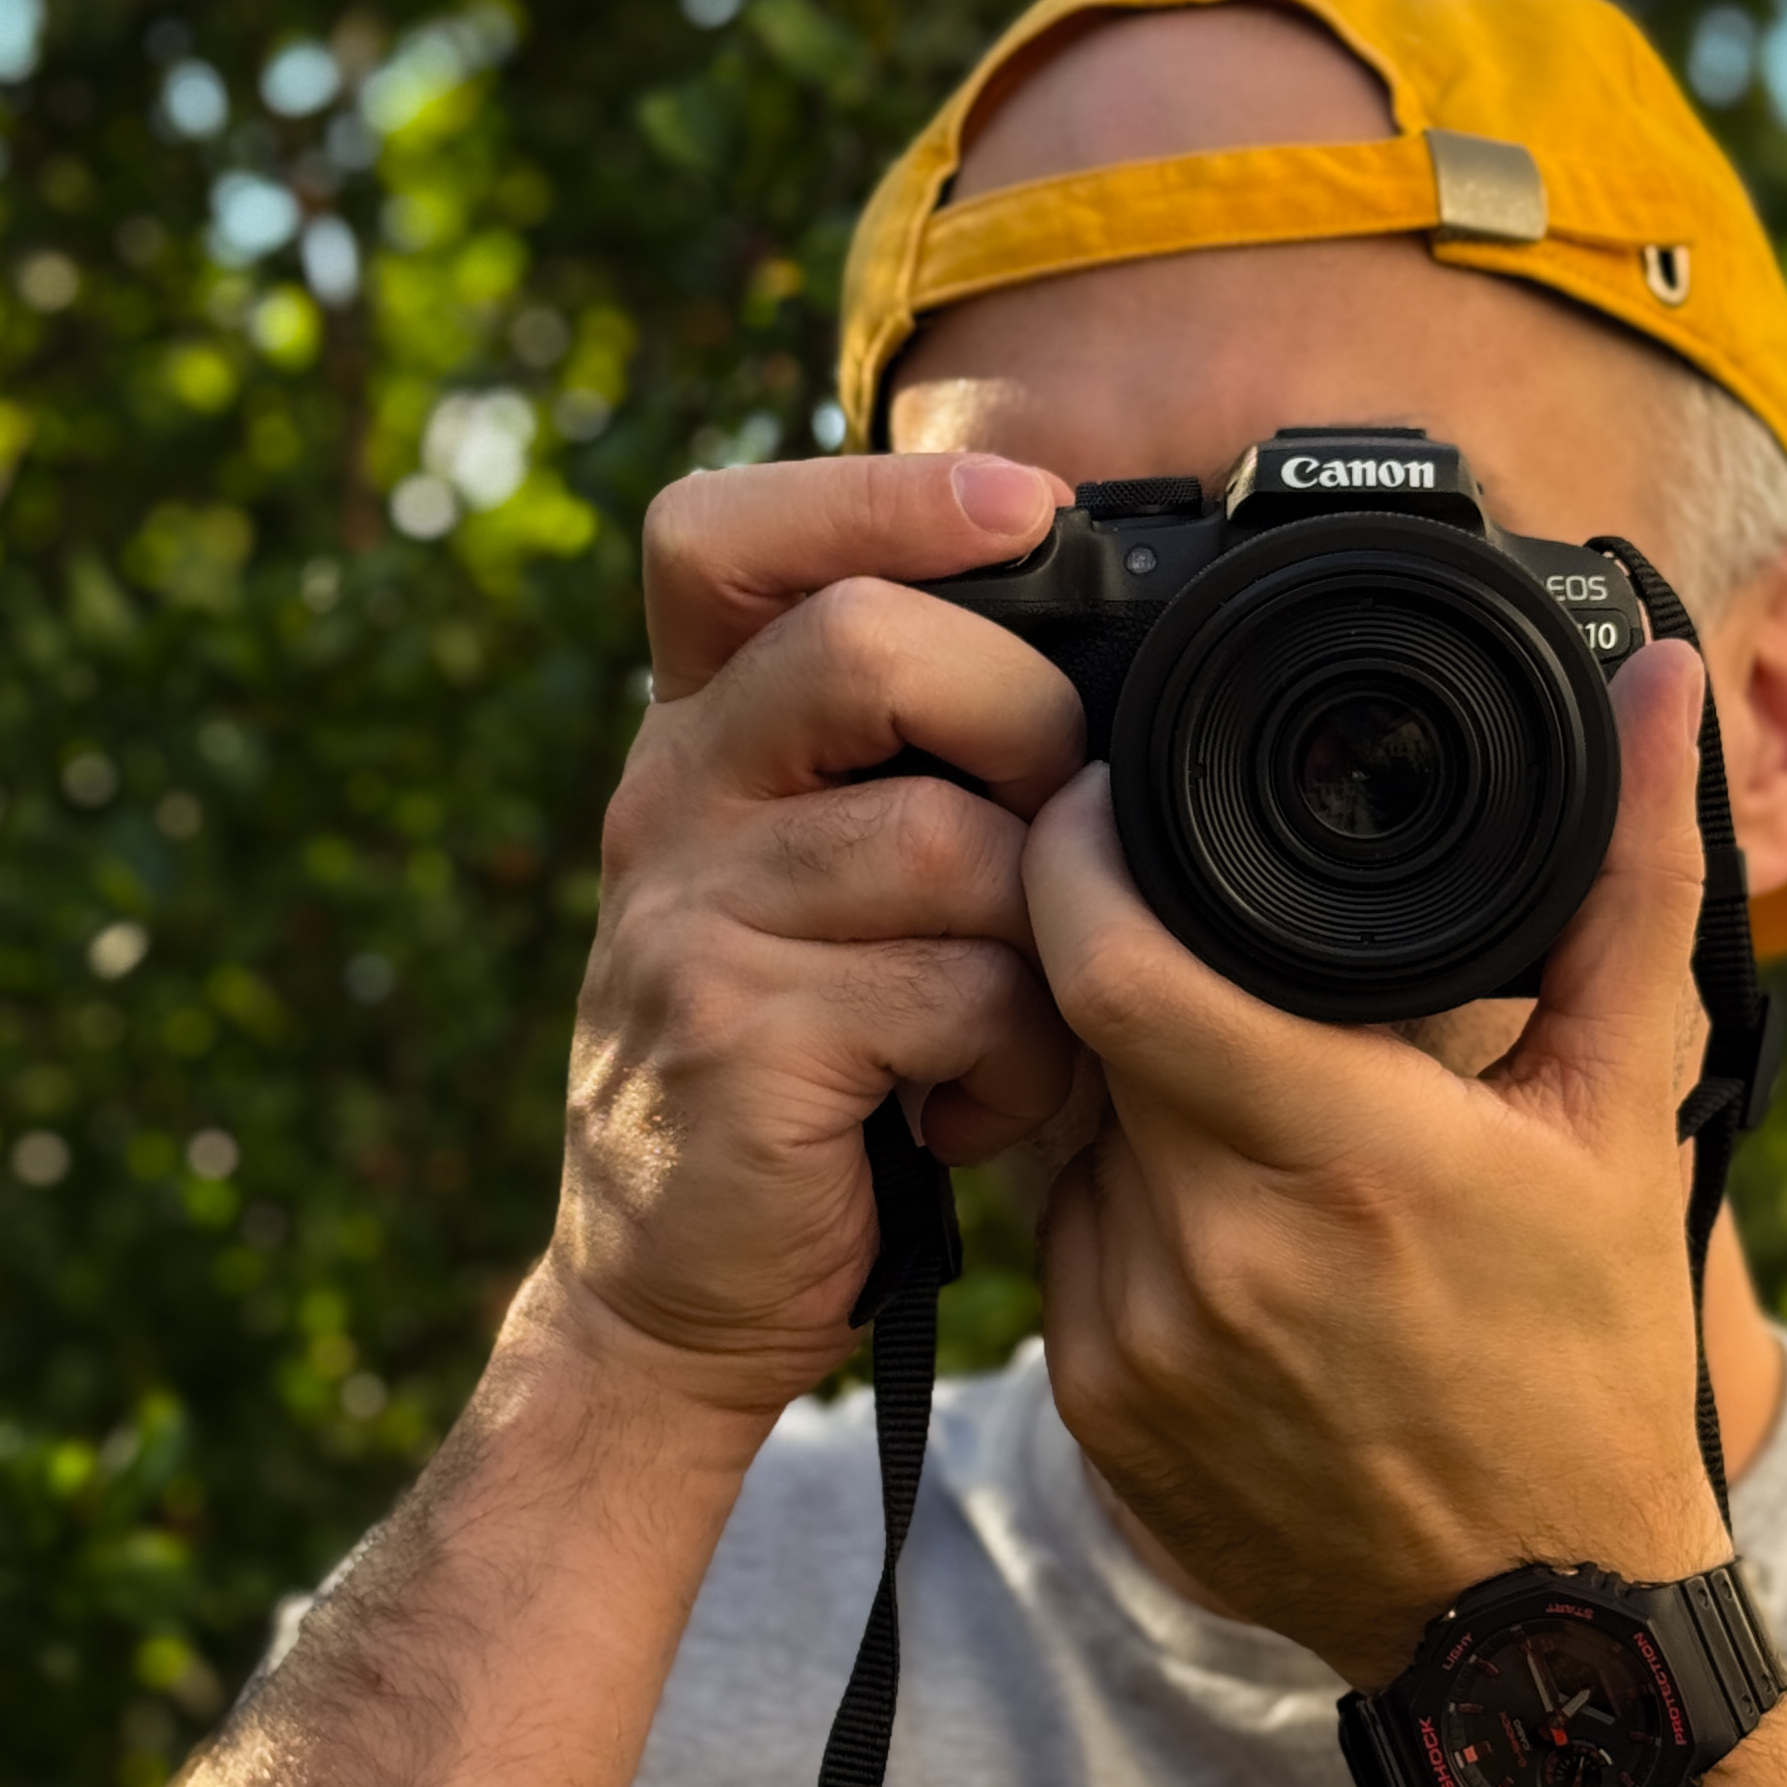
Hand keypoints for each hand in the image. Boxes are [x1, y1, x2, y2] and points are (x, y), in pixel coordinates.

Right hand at [549, 452, 1090, 1427]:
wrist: (671, 1294)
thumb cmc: (802, 1075)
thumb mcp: (829, 889)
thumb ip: (912, 769)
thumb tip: (1115, 665)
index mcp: (697, 737)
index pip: (722, 536)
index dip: (878, 492)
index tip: (1029, 505)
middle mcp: (671, 801)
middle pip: (864, 649)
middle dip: (1021, 718)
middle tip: (1059, 825)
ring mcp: (688, 920)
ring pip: (946, 840)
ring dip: (1041, 938)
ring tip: (1022, 1025)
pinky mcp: (737, 1041)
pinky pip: (955, 991)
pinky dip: (1015, 1059)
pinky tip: (979, 1109)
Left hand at [1022, 639, 1726, 1684]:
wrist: (1534, 1623)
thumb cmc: (1591, 1356)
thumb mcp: (1624, 1111)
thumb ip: (1627, 878)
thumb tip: (1653, 686)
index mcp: (1342, 1155)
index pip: (1113, 963)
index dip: (1075, 857)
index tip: (1094, 795)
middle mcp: (1213, 1252)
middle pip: (1086, 1030)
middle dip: (1125, 965)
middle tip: (1207, 945)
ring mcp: (1135, 1344)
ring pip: (1065, 1137)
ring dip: (1127, 1096)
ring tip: (1252, 1112)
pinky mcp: (1093, 1415)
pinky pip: (1063, 1249)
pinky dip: (1122, 1208)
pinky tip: (1228, 1226)